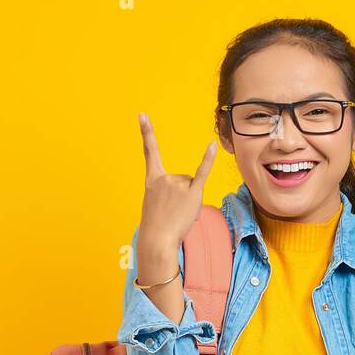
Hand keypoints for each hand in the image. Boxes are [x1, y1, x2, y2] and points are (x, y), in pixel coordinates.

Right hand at [137, 112, 216, 259]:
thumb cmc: (157, 226)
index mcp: (152, 180)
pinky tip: (212, 145)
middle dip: (181, 197)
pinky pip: (202, 172)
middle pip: (181, 180)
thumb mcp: (155, 204)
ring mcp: (178, 184)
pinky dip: (207, 159)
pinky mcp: (192, 192)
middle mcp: (164, 178)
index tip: (142, 115)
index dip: (146, 132)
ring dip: (189, 202)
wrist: (158, 240)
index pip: (149, 152)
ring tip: (179, 214)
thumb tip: (187, 185)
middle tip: (172, 213)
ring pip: (191, 187)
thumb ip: (169, 190)